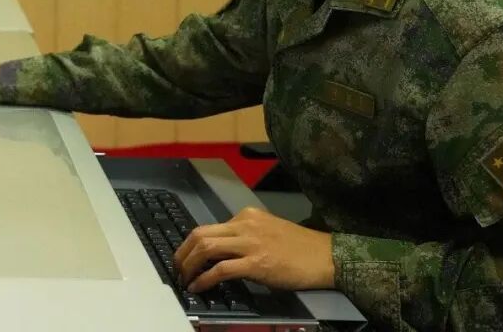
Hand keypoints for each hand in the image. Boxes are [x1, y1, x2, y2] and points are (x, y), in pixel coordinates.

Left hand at [174, 206, 334, 291]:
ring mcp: (250, 243)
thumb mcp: (267, 231)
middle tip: (177, 269)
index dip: (191, 245)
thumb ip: (244, 236)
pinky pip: (221, 269)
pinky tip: (198, 287)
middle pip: (200, 234)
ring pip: (206, 248)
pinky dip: (204, 279)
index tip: (185, 257)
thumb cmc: (299, 247)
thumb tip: (220, 253)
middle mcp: (245, 224)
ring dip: (189, 265)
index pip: (209, 227)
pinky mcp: (257, 263)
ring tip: (184, 279)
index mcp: (246, 216)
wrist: (325, 256)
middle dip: (182, 253)